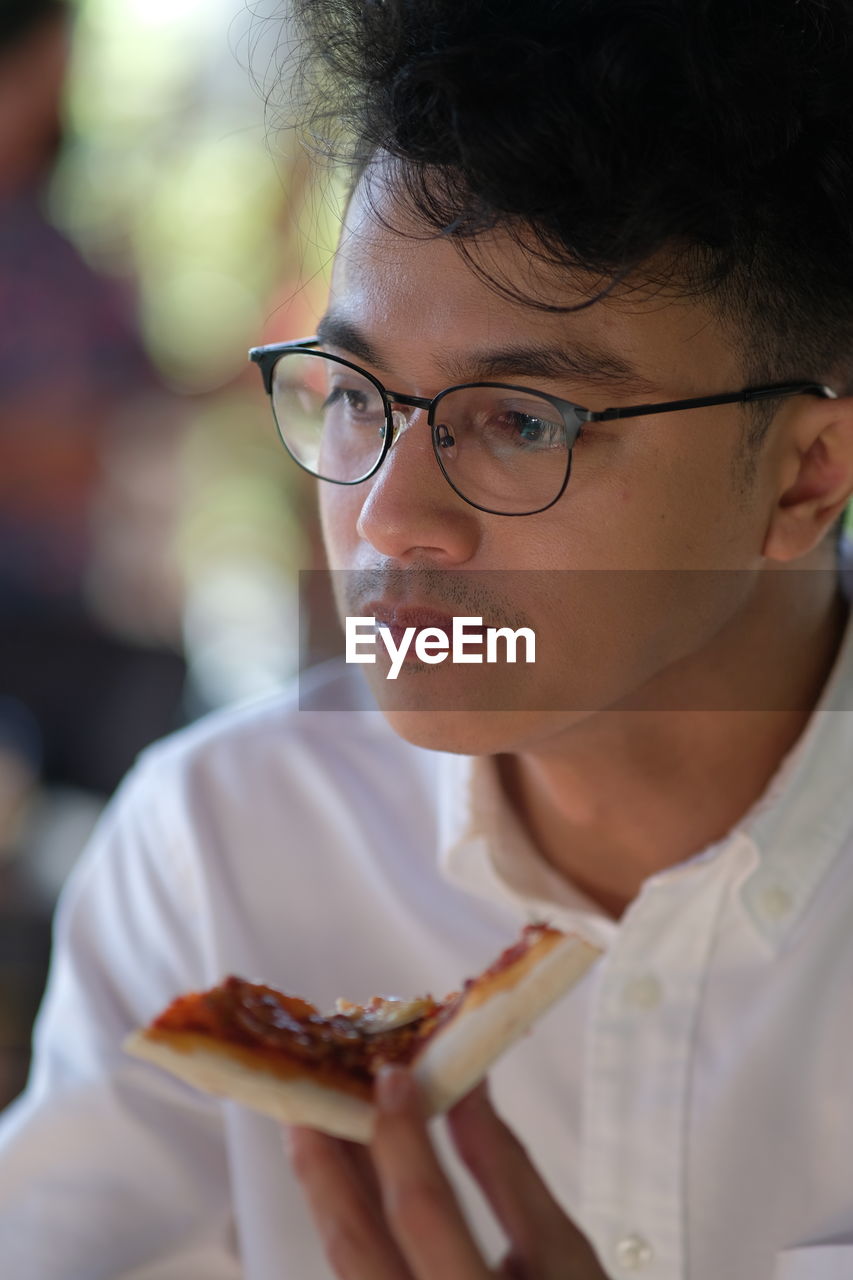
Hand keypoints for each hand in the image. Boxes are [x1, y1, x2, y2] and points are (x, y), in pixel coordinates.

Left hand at [285, 1065, 607, 1279]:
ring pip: (344, 1262)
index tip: (391, 1074)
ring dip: (328, 1189)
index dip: (400, 1137)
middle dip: (324, 1162)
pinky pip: (355, 1274)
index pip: (422, 1211)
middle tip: (311, 1092)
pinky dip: (349, 1220)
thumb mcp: (562, 1252)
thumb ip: (506, 1169)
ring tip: (322, 1122)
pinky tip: (349, 1179)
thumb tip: (465, 1087)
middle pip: (353, 1242)